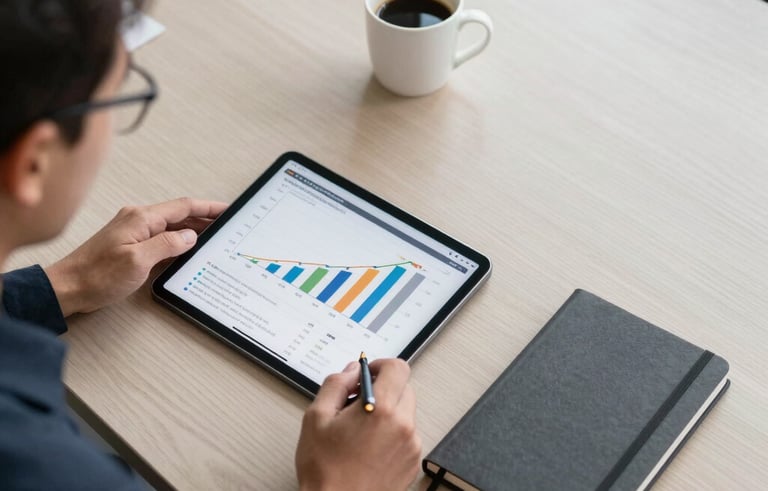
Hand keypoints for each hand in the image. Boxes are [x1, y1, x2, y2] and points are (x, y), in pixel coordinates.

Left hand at [45, 198, 227, 315]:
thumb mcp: (138, 261)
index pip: (183, 207)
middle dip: (203, 219)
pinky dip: (177, 240)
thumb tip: (189, 236)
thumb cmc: (96, 276)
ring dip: (191, 230)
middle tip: (225, 226)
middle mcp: (137, 219)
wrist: (68, 287)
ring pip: (170, 226)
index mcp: (141, 218)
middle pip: (178, 214)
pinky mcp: (129, 244)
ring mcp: (132, 231)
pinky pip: (160, 236)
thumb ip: (167, 245)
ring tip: (212, 237)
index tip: (226, 210)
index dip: (208, 208)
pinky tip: (186, 248)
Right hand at [295, 358, 421, 490]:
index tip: (367, 374)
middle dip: (383, 389)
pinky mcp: (413, 463)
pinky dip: (392, 434)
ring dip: (388, 412)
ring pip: (405, 413)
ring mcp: (411, 446)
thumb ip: (336, 385)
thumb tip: (352, 371)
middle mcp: (403, 425)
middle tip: (357, 403)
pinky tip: (369, 448)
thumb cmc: (324, 470)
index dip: (380, 366)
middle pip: (404, 389)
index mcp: (381, 409)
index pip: (398, 368)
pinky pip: (407, 435)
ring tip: (361, 431)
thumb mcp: (316, 418)